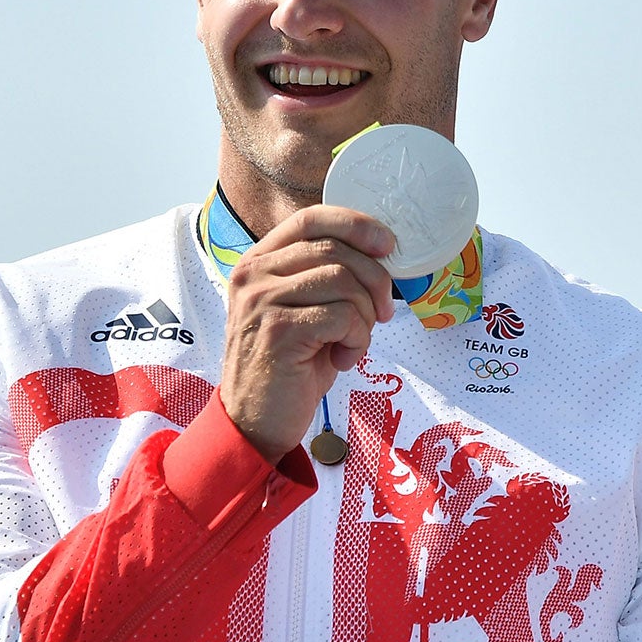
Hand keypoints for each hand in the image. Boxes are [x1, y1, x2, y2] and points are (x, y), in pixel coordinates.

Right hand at [218, 206, 396, 459]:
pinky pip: (343, 315)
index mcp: (259, 261)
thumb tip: (382, 254)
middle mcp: (254, 274)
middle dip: (374, 280)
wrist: (255, 423)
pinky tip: (344, 358)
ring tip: (353, 342)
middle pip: (335, 249)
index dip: (356, 224)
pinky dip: (358, 338)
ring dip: (366, 315)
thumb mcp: (305, 310)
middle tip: (382, 313)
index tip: (388, 244)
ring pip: (343, 281)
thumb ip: (328, 276)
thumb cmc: (289, 366)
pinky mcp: (278, 329)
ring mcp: (262, 300)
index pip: (311, 218)